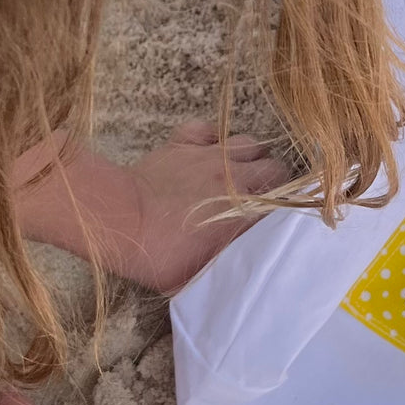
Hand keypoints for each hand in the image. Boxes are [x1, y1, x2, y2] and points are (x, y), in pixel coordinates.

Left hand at [125, 122, 289, 293]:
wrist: (120, 222)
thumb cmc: (158, 255)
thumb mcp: (198, 276)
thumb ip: (227, 266)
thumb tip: (242, 268)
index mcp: (244, 214)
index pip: (283, 205)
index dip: (283, 210)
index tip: (275, 219)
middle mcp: (236, 180)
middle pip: (276, 168)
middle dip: (274, 180)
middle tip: (260, 195)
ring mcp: (210, 157)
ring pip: (249, 143)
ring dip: (249, 155)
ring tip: (239, 170)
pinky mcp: (183, 144)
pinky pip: (207, 129)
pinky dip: (211, 136)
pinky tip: (206, 150)